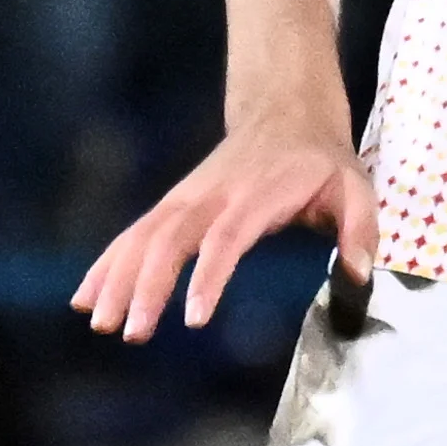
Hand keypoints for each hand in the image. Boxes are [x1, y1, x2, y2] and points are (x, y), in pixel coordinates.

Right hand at [73, 110, 379, 344]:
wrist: (286, 111)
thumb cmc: (322, 162)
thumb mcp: (356, 188)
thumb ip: (361, 230)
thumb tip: (360, 275)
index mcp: (257, 196)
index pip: (226, 237)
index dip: (208, 276)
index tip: (194, 318)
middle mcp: (212, 196)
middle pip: (170, 238)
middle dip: (146, 285)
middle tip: (132, 333)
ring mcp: (187, 198)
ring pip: (143, 236)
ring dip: (117, 278)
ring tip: (99, 322)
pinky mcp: (174, 204)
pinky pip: (134, 234)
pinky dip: (107, 264)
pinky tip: (85, 298)